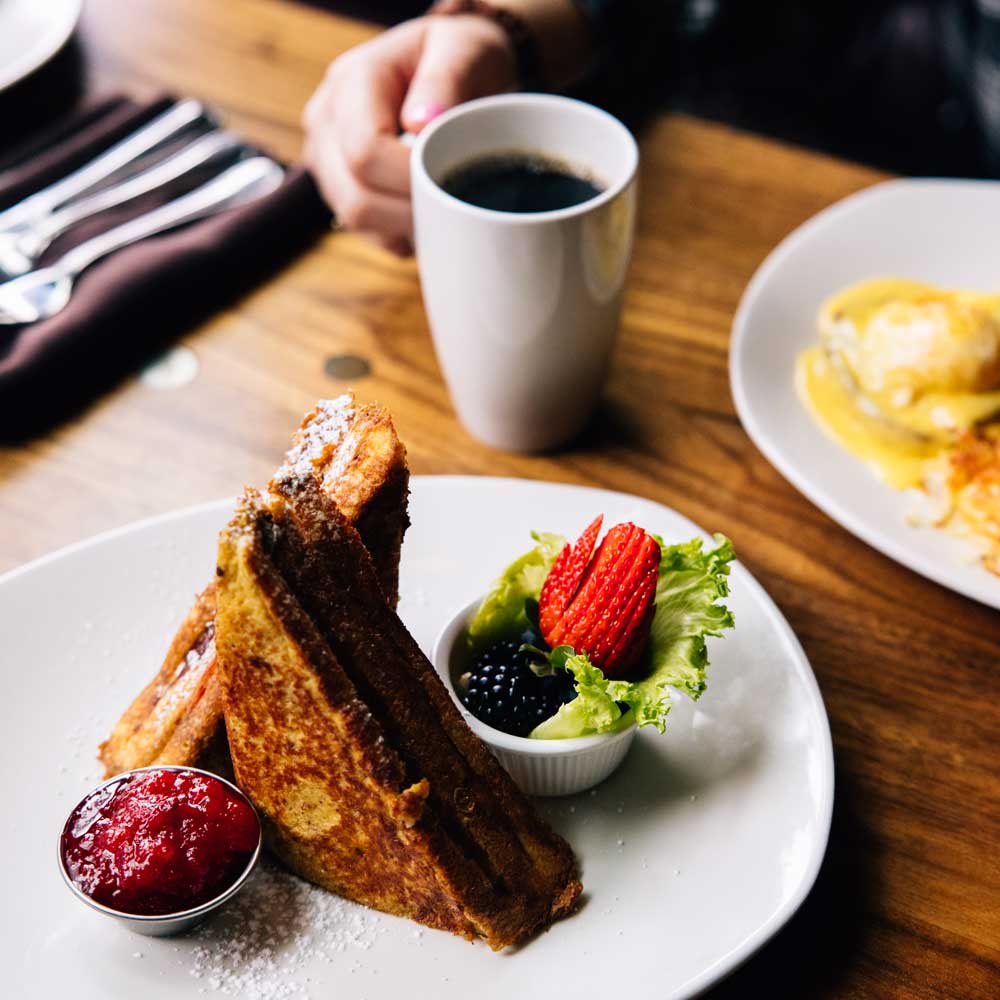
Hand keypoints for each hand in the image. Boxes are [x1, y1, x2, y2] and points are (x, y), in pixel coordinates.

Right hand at [303, 15, 516, 256]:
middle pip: (356, 197)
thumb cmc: (460, 58)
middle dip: (412, 211)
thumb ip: (446, 79)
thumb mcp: (466, 50)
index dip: (410, 181)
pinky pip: (366, 232)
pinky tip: (428, 213)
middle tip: (456, 204)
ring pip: (357, 219)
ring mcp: (326, 158)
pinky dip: (402, 234)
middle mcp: (326, 121)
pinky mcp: (338, 188)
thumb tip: (420, 124)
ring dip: (407, 226)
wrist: (451, 69)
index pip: (365, 152)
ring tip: (444, 206)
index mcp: (351, 81)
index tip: (452, 182)